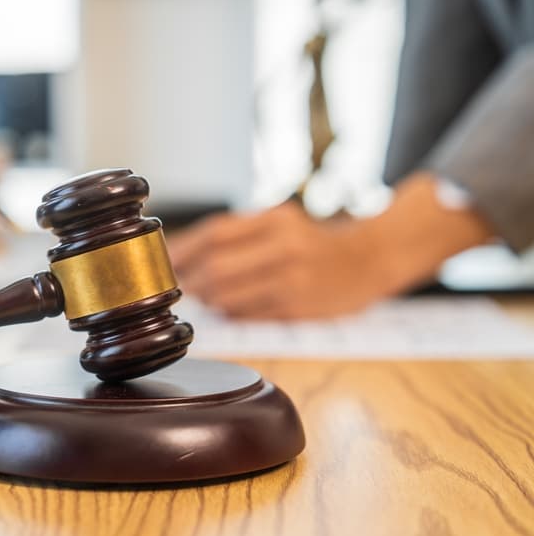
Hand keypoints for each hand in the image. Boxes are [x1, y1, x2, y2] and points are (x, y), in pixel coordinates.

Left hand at [168, 174, 495, 319]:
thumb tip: (179, 255)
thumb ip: (235, 234)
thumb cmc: (312, 241)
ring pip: (229, 296)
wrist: (370, 258)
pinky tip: (229, 310)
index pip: (214, 234)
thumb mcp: (278, 222)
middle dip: (191, 282)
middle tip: (180, 288)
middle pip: (216, 267)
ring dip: (208, 301)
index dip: (182, 250)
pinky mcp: (300, 307)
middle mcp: (285, 246)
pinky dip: (231, 314)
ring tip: (204, 298)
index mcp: (274, 219)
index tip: (164, 263)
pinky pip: (250, 316)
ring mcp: (294, 279)